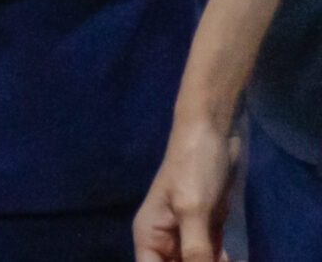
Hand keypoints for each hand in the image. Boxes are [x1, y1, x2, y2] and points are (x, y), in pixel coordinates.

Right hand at [132, 116, 235, 261]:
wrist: (212, 133)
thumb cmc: (193, 168)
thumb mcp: (193, 211)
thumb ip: (195, 251)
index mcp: (149, 236)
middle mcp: (165, 240)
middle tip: (215, 256)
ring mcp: (188, 236)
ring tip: (224, 253)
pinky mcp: (209, 230)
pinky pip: (213, 258)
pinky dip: (223, 261)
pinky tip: (232, 257)